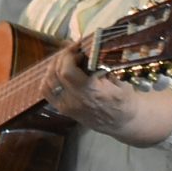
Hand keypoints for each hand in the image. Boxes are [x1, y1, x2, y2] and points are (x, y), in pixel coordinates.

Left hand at [44, 58, 171, 146]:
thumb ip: (103, 68)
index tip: (78, 47)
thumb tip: (88, 50)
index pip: (67, 72)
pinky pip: (47, 92)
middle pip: (57, 74)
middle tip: (74, 51)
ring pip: (49, 82)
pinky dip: (48, 78)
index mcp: (91, 93)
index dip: (68, 55)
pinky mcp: (63, 110)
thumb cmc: (124, 100)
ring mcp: (67, 107)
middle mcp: (76, 101)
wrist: (122, 123)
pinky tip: (57, 71)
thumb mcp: (120, 81)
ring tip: (66, 59)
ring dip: (55, 66)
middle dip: (63, 57)